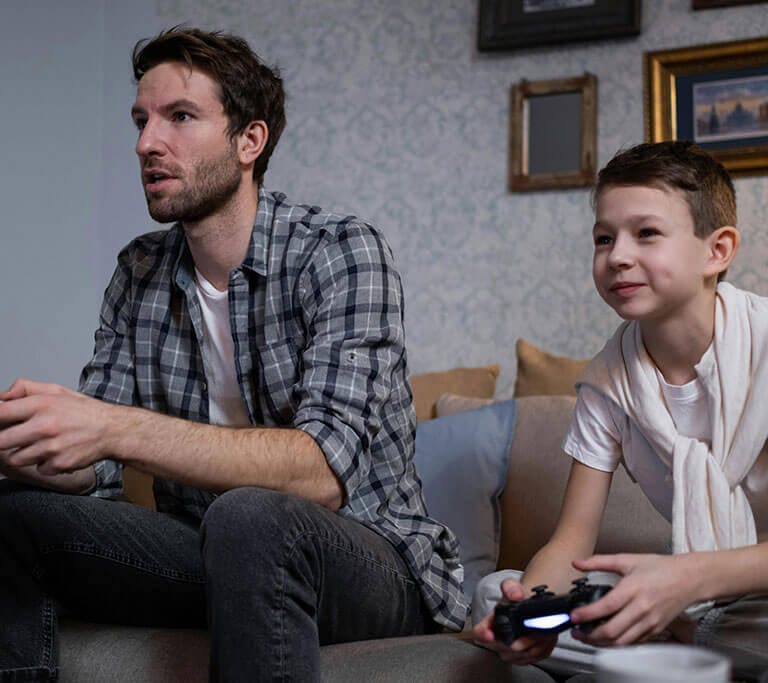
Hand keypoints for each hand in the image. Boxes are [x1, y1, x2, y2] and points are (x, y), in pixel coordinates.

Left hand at [0, 379, 115, 476]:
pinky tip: (55, 454)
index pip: (0, 413)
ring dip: (23, 454)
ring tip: (38, 445)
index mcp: (42, 404)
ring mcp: (51, 447)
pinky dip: (44, 464)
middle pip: (0, 441)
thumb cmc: (83, 411)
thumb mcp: (56, 391)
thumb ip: (25, 389)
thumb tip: (0, 397)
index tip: (0, 423)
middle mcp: (45, 426)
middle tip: (14, 437)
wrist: (112, 430)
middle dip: (3, 441)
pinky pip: (38, 469)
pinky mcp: (59, 464)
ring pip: (15, 459)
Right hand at [473, 577, 557, 665]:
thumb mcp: (512, 587)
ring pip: (523, 654)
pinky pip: (535, 657)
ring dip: (536, 643)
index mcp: (490, 623)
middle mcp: (497, 640)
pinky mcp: (524, 658)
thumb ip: (511, 587)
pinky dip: (543, 647)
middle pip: (507, 647)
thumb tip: (516, 595)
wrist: (528, 605)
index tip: (490, 635)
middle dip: (523, 639)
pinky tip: (543, 636)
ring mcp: (510, 651)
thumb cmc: (517, 599)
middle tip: (535, 627)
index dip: (484, 634)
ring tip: (541, 630)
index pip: (480, 632)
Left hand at [569, 553, 699, 645]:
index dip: (587, 614)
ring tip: (587, 637)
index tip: (573, 616)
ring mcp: (650, 622)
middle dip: (590, 635)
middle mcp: (641, 608)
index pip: (606, 607)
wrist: (689, 578)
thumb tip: (577, 563)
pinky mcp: (655, 630)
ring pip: (622, 642)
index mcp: (633, 589)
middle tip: (576, 631)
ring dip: (602, 643)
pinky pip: (634, 643)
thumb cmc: (660, 568)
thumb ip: (599, 561)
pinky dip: (618, 644)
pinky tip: (607, 638)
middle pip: (612, 631)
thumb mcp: (627, 559)